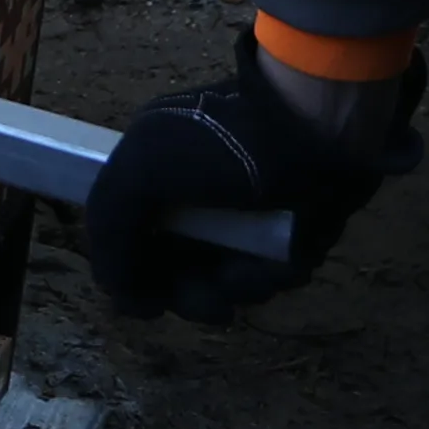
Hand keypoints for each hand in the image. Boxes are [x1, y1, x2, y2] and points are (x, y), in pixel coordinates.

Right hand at [72, 47, 418, 324]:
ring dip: (238, 285)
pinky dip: (273, 274)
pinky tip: (285, 260)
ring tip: (257, 268)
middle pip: (178, 273)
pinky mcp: (286, 233)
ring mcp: (242, 218)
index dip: (137, 279)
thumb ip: (110, 230)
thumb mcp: (142, 171)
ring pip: (226, 283)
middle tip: (212, 302)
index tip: (152, 301)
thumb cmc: (226, 145)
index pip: (131, 244)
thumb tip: (122, 297)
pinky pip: (269, 276)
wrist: (318, 126)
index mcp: (155, 177)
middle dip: (193, 294)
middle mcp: (194, 200)